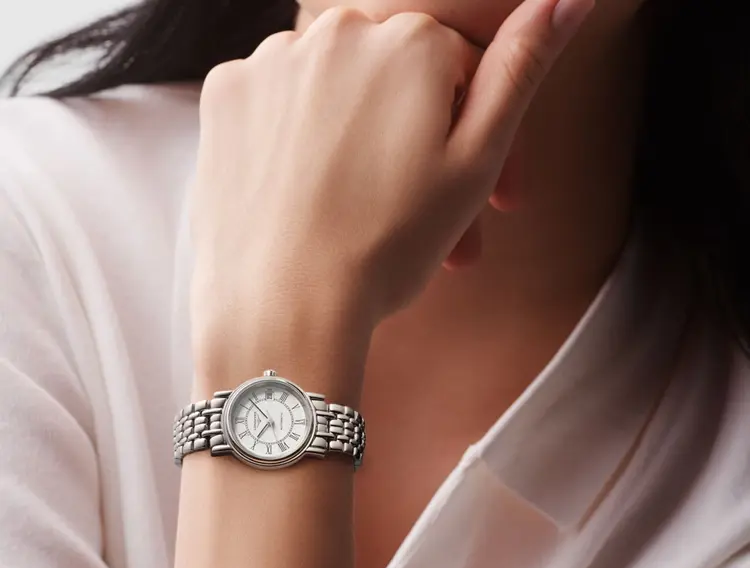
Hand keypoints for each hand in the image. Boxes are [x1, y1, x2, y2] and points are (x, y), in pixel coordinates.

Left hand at [190, 0, 594, 368]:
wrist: (284, 306)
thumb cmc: (387, 247)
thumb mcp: (476, 162)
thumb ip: (521, 69)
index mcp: (410, 41)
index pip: (457, 67)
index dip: (471, 132)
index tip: (480, 194)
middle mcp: (336, 29)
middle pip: (394, 78)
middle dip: (418, 142)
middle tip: (428, 220)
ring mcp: (272, 58)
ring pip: (336, 91)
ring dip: (358, 141)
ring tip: (367, 217)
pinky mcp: (224, 94)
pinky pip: (279, 101)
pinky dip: (299, 138)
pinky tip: (308, 193)